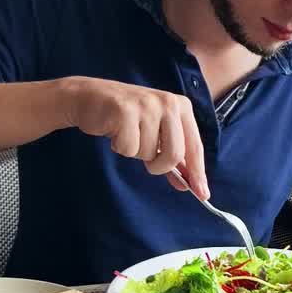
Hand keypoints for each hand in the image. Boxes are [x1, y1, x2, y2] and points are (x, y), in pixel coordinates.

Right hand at [58, 76, 207, 198]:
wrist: (89, 97)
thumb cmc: (126, 118)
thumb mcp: (155, 132)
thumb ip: (171, 156)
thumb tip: (186, 184)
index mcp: (181, 106)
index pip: (195, 146)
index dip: (197, 173)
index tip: (203, 194)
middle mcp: (168, 103)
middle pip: (175, 154)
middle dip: (159, 166)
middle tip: (147, 160)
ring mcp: (147, 106)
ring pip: (148, 153)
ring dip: (135, 151)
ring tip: (127, 133)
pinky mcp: (125, 111)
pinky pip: (128, 148)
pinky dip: (120, 146)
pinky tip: (115, 131)